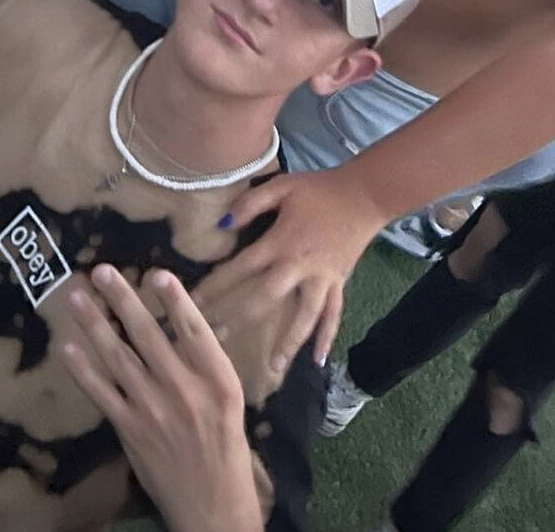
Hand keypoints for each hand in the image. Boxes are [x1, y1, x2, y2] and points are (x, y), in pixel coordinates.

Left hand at [63, 266, 263, 531]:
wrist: (212, 502)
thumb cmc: (224, 443)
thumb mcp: (229, 397)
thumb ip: (205, 361)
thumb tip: (181, 320)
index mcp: (217, 378)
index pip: (194, 329)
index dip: (175, 299)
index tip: (155, 273)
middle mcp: (184, 389)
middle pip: (147, 335)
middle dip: (121, 299)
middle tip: (100, 271)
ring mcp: (153, 409)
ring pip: (118, 357)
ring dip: (94, 324)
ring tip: (76, 297)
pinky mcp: (130, 429)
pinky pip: (102, 392)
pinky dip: (82, 370)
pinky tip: (68, 348)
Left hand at [193, 167, 382, 370]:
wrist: (364, 194)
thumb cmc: (319, 189)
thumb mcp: (282, 186)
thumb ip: (251, 203)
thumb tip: (221, 224)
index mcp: (280, 242)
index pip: (240, 269)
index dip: (214, 286)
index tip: (190, 303)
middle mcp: (298, 267)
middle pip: (264, 299)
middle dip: (238, 320)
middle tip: (215, 340)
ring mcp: (321, 279)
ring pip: (303, 317)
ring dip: (288, 342)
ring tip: (273, 368)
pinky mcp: (339, 283)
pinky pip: (333, 314)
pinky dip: (327, 337)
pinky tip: (319, 361)